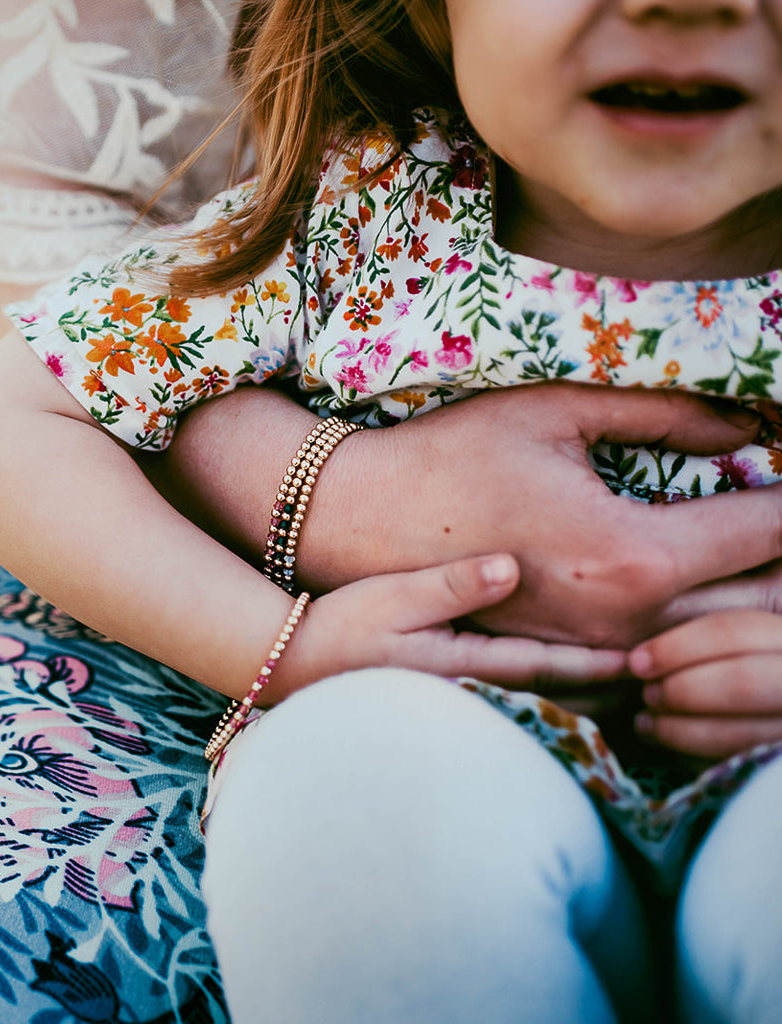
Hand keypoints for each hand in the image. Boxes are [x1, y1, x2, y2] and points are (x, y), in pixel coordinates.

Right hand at [272, 553, 627, 700]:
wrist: (293, 662)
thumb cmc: (339, 627)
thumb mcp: (390, 594)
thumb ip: (451, 584)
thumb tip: (511, 568)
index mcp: (463, 664)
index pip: (547, 668)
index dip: (597, 665)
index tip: (643, 661)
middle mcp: (470, 689)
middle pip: (551, 694)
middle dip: (601, 689)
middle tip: (652, 678)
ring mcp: (459, 697)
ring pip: (535, 699)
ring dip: (580, 694)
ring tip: (623, 684)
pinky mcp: (446, 693)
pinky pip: (510, 694)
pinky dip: (545, 690)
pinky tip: (561, 684)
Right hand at [328, 383, 781, 647]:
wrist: (364, 522)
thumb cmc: (452, 457)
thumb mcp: (556, 411)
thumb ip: (664, 413)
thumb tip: (747, 427)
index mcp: (631, 552)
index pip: (766, 530)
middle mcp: (625, 618)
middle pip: (761, 607)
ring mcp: (597, 649)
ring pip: (719, 642)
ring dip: (754, 602)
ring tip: (761, 558)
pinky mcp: (570, 657)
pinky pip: (664, 653)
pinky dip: (700, 626)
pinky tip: (705, 594)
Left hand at [629, 610, 781, 758]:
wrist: (763, 705)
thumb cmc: (731, 667)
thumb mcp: (729, 642)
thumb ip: (701, 639)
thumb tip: (640, 657)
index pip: (733, 630)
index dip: (677, 647)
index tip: (636, 662)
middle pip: (743, 681)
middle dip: (683, 690)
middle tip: (648, 695)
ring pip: (742, 732)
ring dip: (681, 730)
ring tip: (646, 723)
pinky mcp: (778, 759)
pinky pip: (737, 762)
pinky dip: (696, 756)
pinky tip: (668, 745)